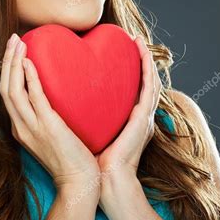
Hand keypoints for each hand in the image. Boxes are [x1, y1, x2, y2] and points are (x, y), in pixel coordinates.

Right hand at [0, 33, 100, 192]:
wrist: (79, 182)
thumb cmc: (70, 158)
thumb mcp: (51, 135)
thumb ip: (46, 116)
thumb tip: (52, 94)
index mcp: (21, 128)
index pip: (7, 94)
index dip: (8, 70)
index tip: (14, 51)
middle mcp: (20, 127)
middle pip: (5, 88)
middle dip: (7, 60)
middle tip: (13, 38)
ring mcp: (31, 128)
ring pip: (12, 90)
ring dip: (13, 63)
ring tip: (18, 42)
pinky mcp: (47, 126)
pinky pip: (33, 96)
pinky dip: (29, 76)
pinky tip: (29, 61)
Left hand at [94, 35, 161, 181]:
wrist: (106, 180)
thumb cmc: (95, 160)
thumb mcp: (92, 132)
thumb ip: (87, 117)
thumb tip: (68, 103)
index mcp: (131, 120)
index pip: (134, 89)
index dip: (132, 70)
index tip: (122, 52)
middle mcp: (141, 116)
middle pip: (145, 81)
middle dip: (142, 60)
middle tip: (133, 39)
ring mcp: (145, 117)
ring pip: (151, 80)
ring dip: (146, 58)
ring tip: (138, 39)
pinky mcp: (143, 118)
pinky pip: (149, 87)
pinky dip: (147, 68)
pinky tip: (142, 52)